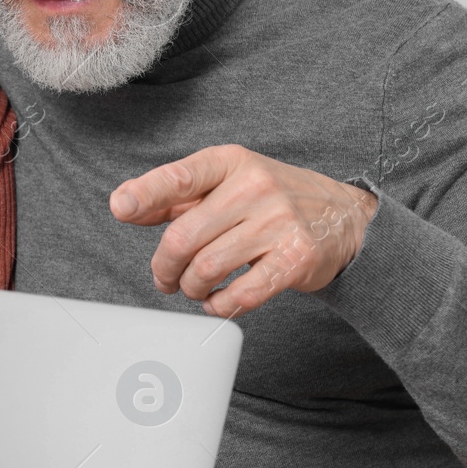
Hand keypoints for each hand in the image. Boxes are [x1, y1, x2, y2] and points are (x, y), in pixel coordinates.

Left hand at [110, 145, 377, 317]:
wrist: (346, 218)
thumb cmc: (272, 200)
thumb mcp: (228, 182)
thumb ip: (177, 196)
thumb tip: (125, 206)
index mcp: (232, 162)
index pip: (180, 176)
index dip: (146, 193)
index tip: (121, 208)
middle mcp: (255, 186)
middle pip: (183, 237)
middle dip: (165, 267)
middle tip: (166, 279)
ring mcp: (279, 222)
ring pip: (207, 268)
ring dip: (191, 288)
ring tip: (195, 288)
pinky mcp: (296, 259)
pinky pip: (242, 293)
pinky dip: (220, 305)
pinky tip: (217, 302)